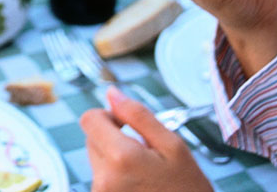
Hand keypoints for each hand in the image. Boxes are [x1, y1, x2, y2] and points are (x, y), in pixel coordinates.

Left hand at [81, 86, 212, 191]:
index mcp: (121, 158)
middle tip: (143, 152)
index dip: (109, 115)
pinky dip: (116, 177)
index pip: (89, 119)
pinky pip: (102, 179)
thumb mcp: (173, 146)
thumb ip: (138, 115)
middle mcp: (104, 179)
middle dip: (114, 138)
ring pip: (97, 159)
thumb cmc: (187, 190)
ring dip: (116, 159)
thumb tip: (112, 94)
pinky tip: (139, 184)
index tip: (126, 124)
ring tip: (144, 173)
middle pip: (92, 138)